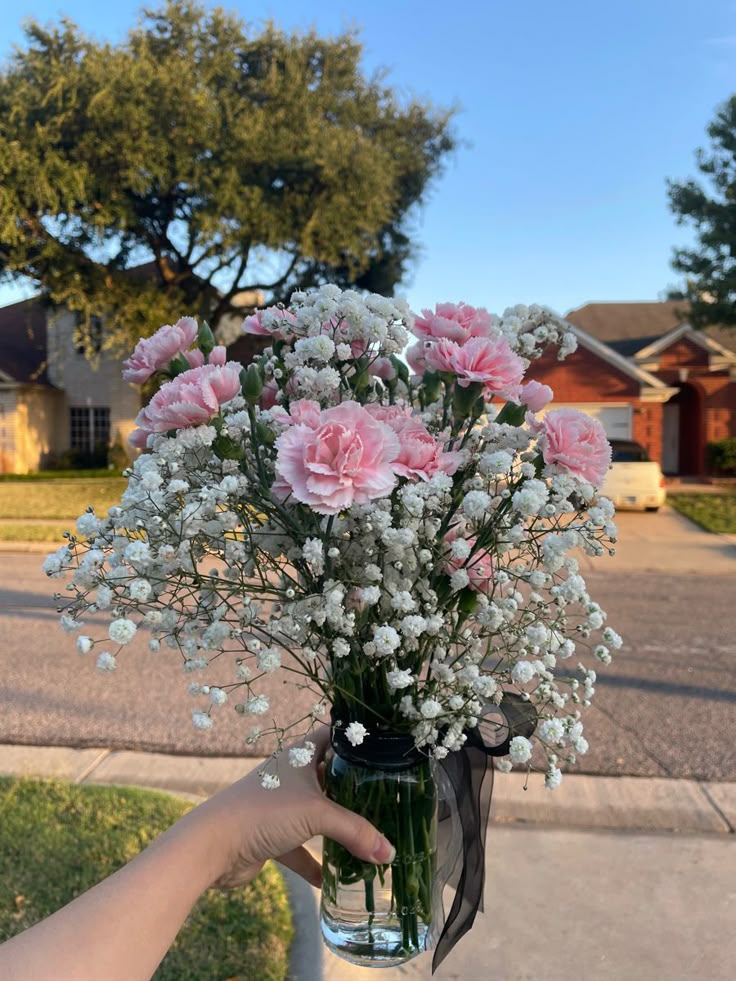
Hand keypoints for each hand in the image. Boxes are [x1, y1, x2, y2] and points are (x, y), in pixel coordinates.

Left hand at [190, 727, 395, 889]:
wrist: (213, 845)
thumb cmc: (265, 812)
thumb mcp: (317, 814)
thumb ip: (356, 832)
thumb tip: (390, 853)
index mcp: (301, 755)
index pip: (334, 736)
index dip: (356, 739)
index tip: (385, 749)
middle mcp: (292, 775)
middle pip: (330, 777)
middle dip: (355, 790)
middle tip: (388, 798)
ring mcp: (281, 806)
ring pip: (317, 814)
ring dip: (338, 828)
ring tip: (369, 839)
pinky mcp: (272, 836)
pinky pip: (301, 848)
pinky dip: (316, 863)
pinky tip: (334, 879)